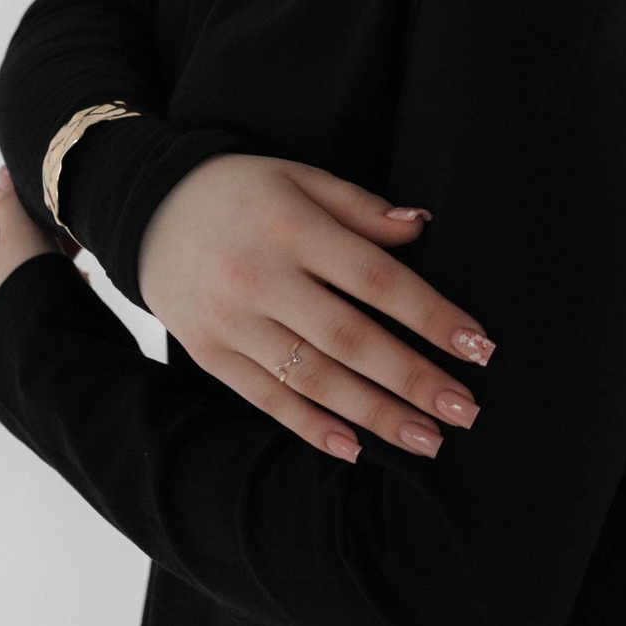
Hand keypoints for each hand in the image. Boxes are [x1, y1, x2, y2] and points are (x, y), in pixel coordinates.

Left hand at [0, 168, 59, 342]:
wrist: (49, 351)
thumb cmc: (28, 291)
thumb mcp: (21, 238)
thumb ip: (12, 205)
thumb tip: (2, 174)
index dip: (0, 196)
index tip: (25, 181)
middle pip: (0, 247)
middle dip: (30, 225)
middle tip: (57, 211)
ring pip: (21, 270)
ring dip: (46, 251)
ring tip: (75, 242)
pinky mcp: (22, 329)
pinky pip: (34, 292)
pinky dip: (52, 277)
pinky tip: (79, 277)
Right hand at [135, 154, 495, 464]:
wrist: (147, 208)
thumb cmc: (242, 190)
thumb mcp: (299, 176)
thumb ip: (360, 207)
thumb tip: (423, 228)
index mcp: (290, 227)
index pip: (374, 277)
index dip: (430, 314)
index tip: (478, 346)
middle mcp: (259, 278)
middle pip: (348, 338)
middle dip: (412, 380)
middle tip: (465, 411)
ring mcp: (230, 321)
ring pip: (312, 378)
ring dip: (374, 415)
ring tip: (427, 442)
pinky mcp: (209, 354)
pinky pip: (266, 399)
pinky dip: (310, 427)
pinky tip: (355, 449)